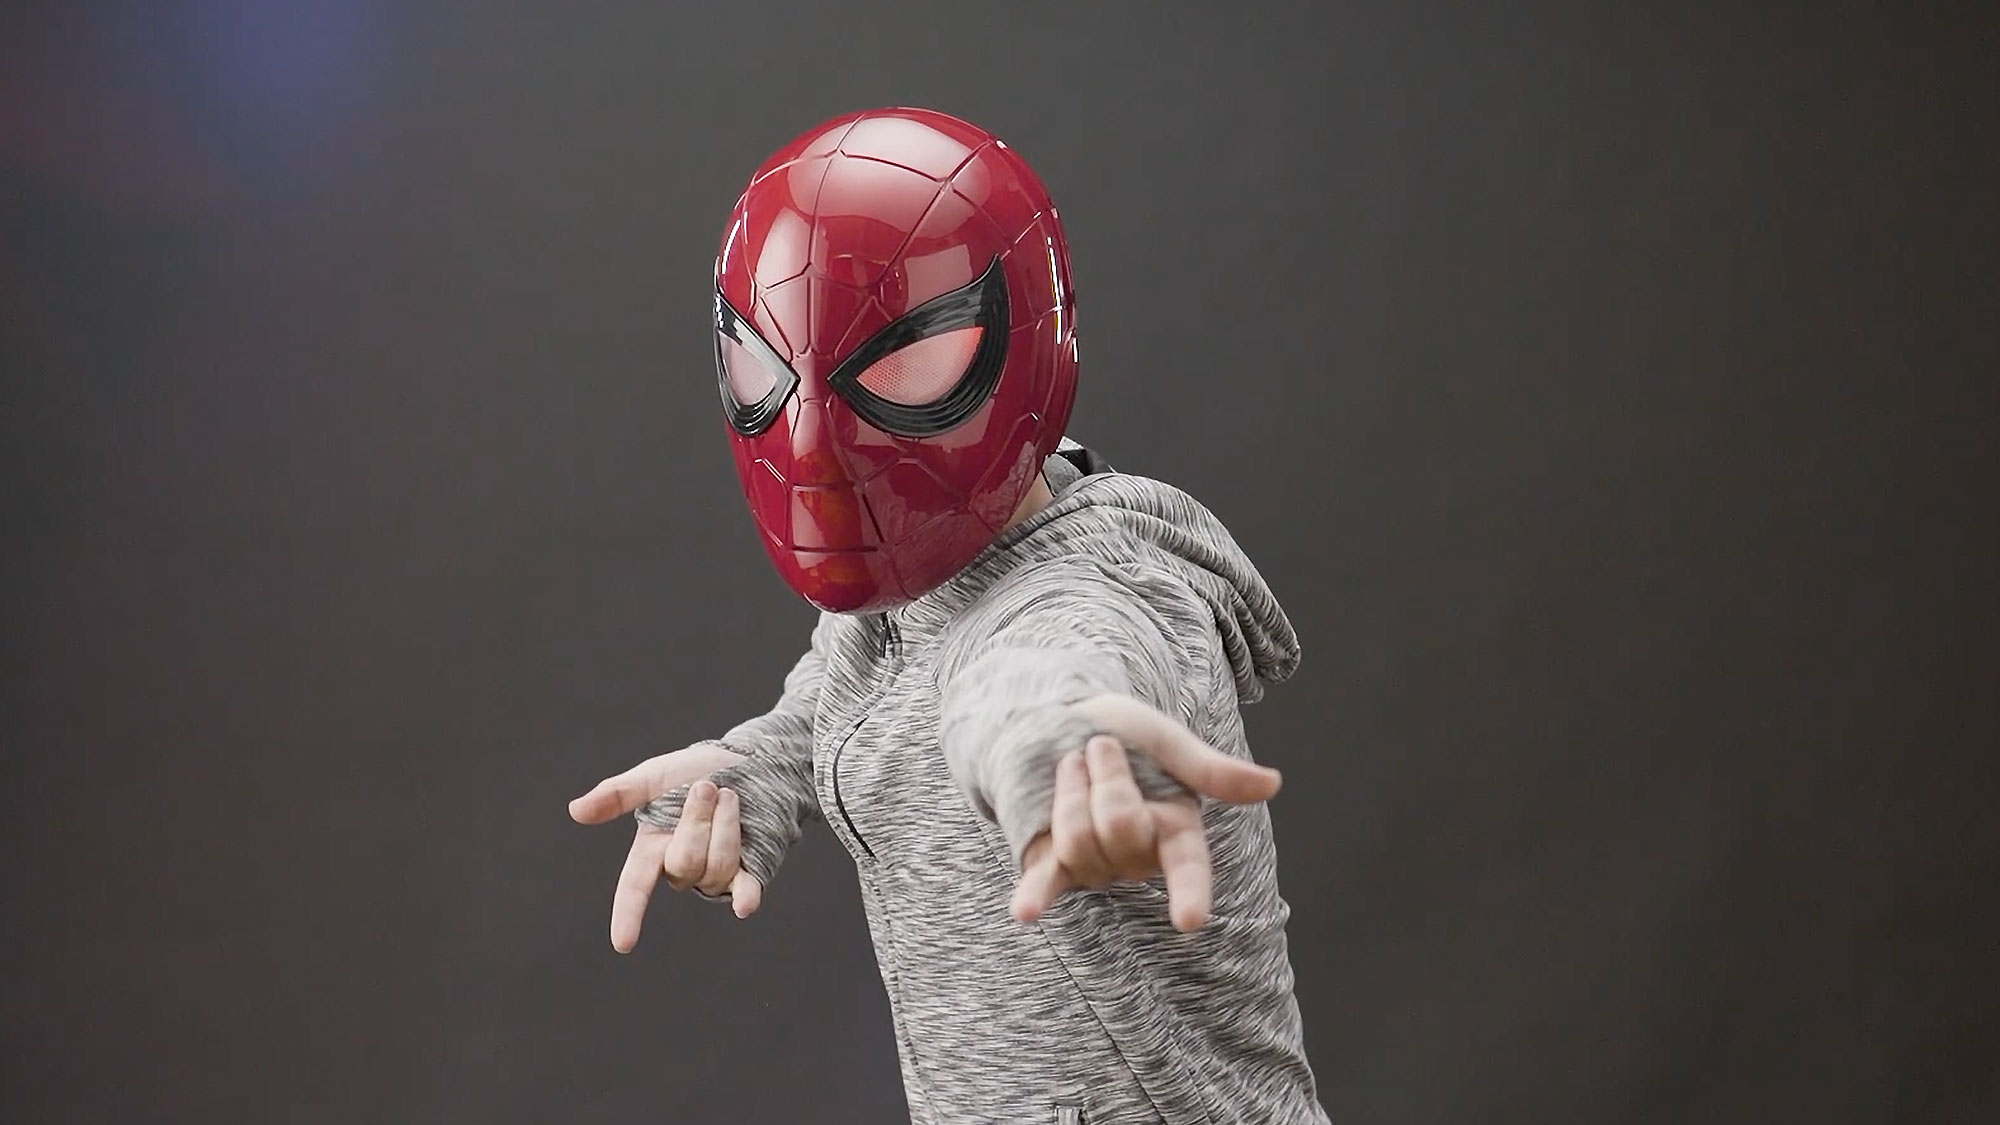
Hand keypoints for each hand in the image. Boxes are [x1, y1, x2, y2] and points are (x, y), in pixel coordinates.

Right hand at [568, 744, 762, 951]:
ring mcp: (714, 872)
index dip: (628, 914)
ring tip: (729, 795)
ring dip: (725, 825)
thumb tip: (575, 810)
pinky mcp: (746, 871)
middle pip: (685, 864)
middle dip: (698, 820)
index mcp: (652, 848)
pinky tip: (745, 906)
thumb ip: (617, 794)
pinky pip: (745, 891)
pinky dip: (745, 898)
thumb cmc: (691, 771)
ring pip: (716, 867)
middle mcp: (681, 866)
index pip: (634, 887)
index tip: (623, 943)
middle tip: (707, 787)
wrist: (744, 760)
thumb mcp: (652, 776)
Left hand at [1012, 694, 1282, 932]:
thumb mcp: (1168, 742)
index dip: (1189, 894)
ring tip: (1073, 766)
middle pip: (1117, 829)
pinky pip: (1044, 884)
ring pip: (1078, 838)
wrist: (1064, 720)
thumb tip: (1273, 784)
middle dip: (1104, 778)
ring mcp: (1095, 865)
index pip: (1188, 869)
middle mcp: (1138, 857)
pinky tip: (1023, 912)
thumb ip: (1211, 770)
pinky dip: (1034, 897)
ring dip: (1069, 788)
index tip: (1189, 919)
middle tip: (1099, 749)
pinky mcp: (1053, 863)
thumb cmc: (1126, 733)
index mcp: (1176, 829)